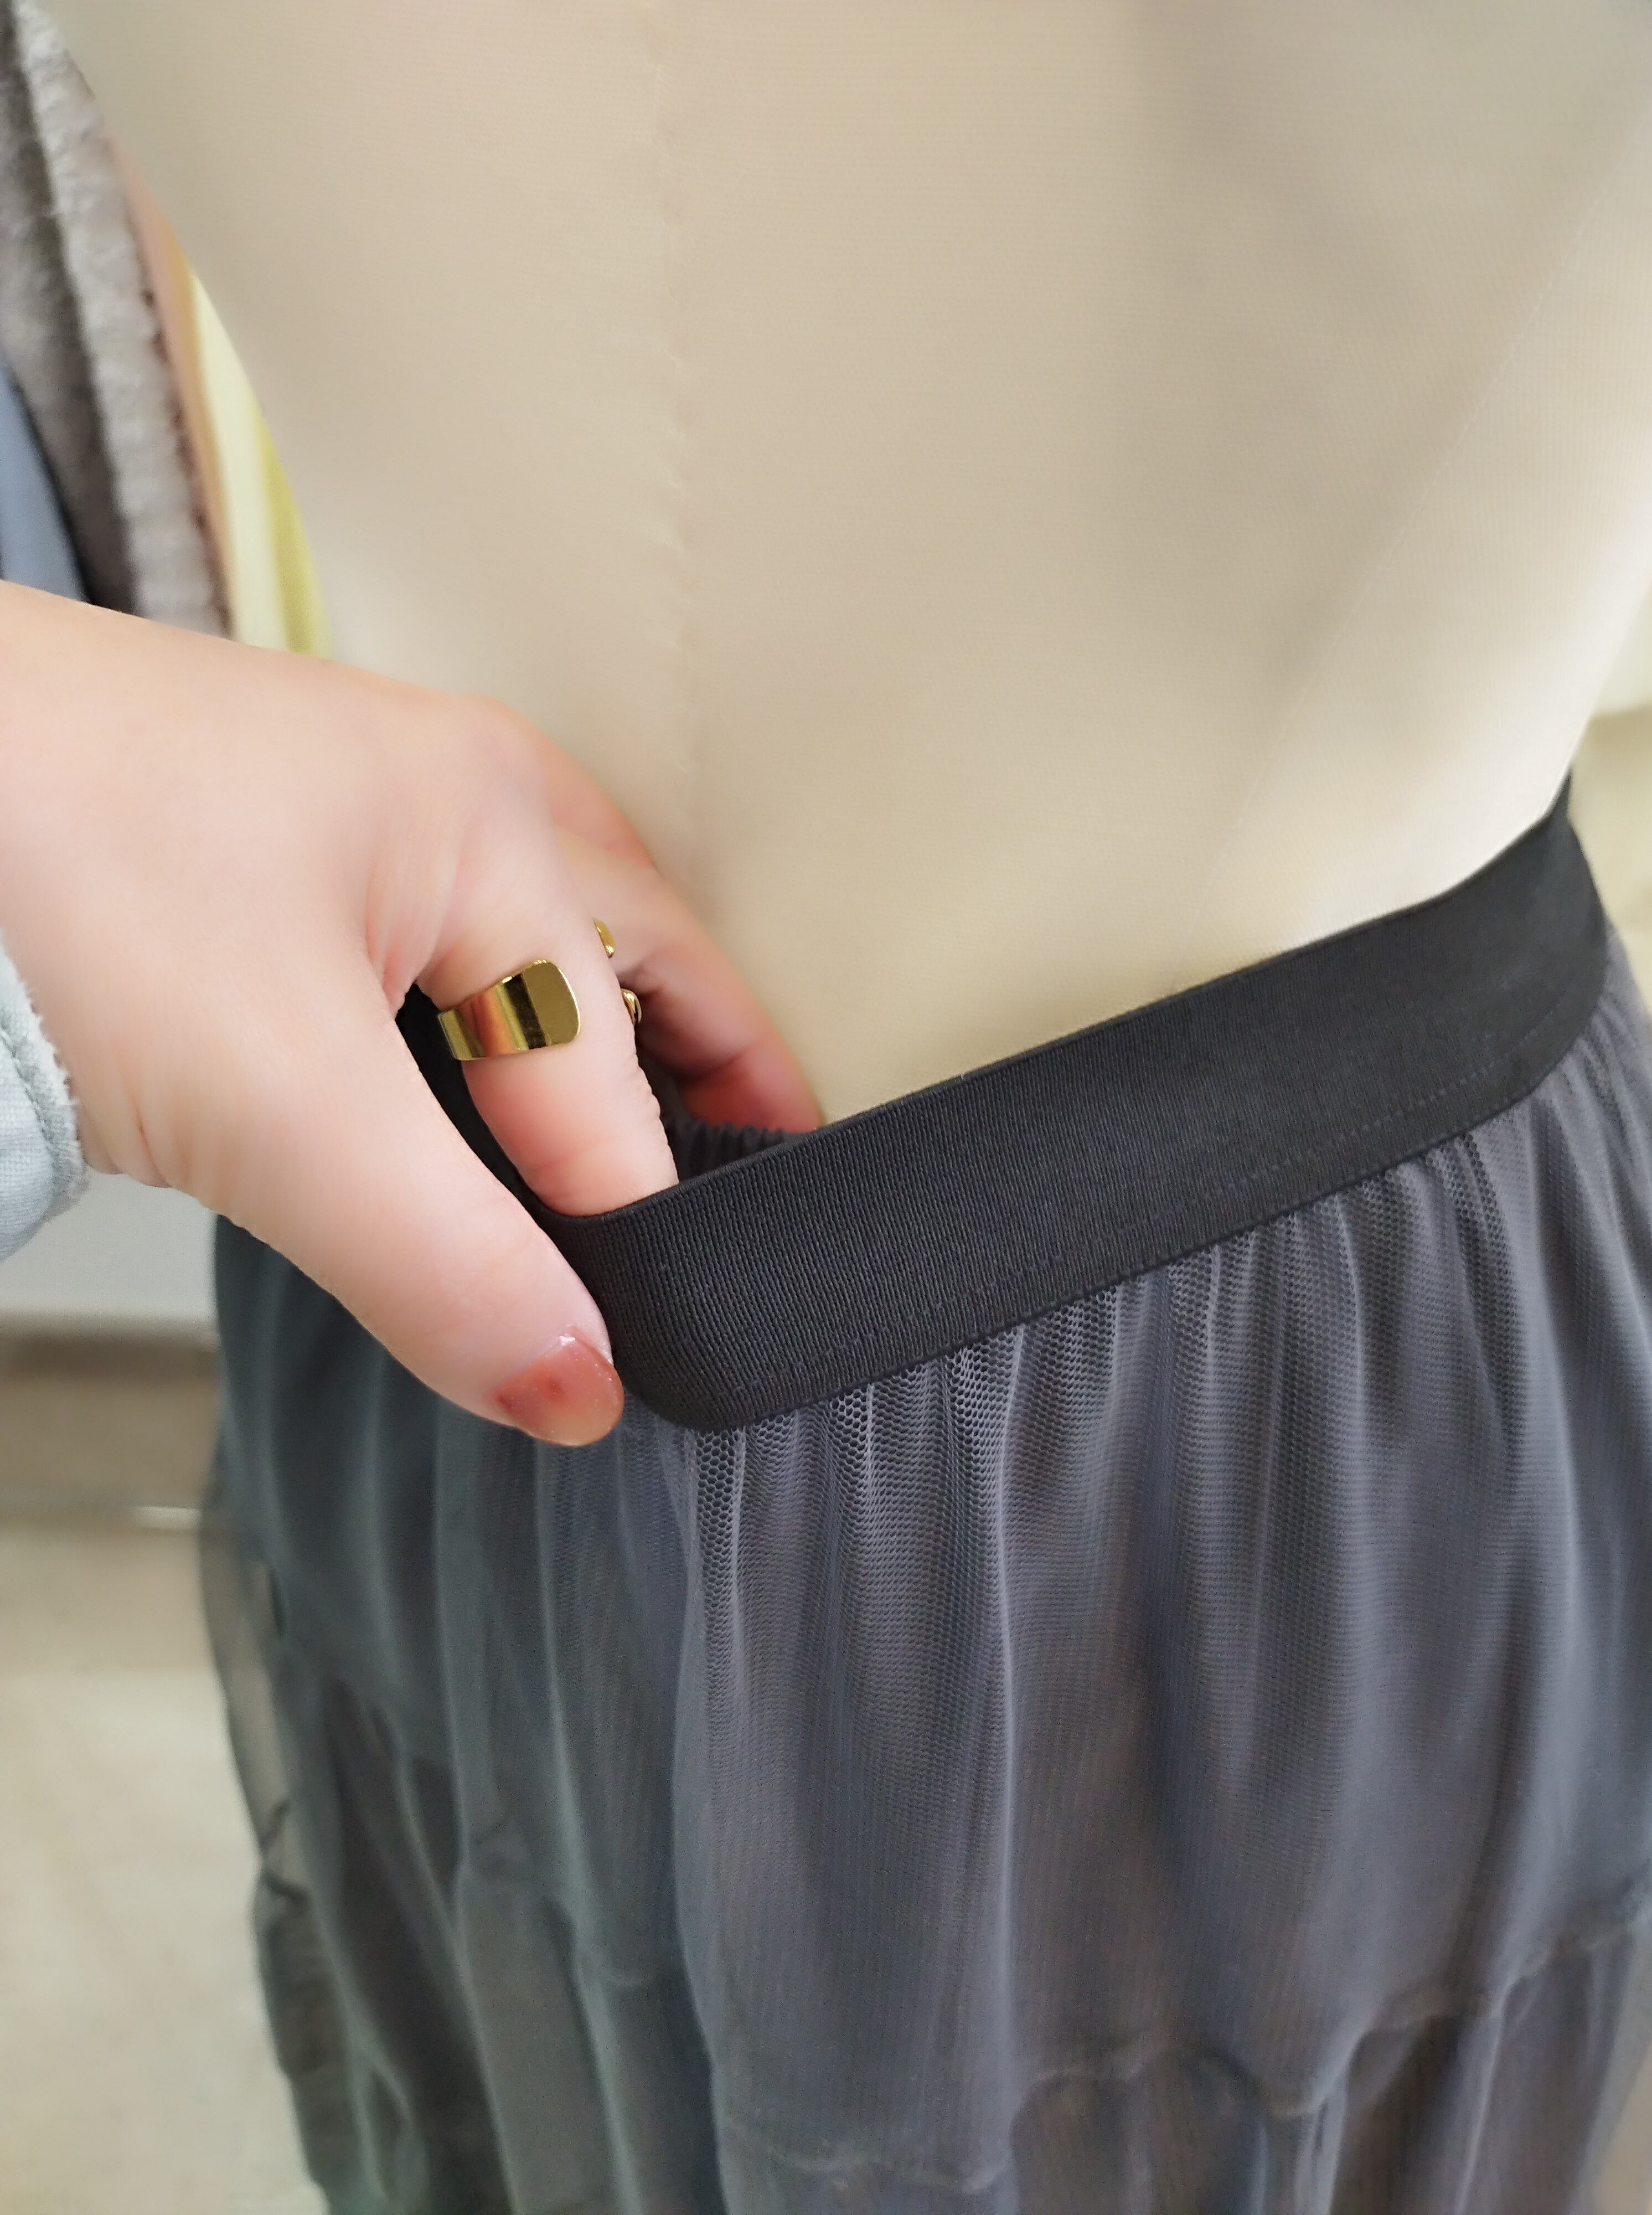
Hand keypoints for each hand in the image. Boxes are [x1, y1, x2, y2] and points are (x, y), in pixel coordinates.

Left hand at [0, 583, 820, 1441]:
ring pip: (544, 965)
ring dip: (592, 1070)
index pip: (619, 1085)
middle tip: (755, 1214)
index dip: (641, 1235)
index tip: (641, 1362)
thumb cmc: (46, 858)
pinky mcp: (283, 854)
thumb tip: (579, 1387)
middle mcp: (466, 802)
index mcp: (506, 828)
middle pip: (646, 976)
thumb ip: (444, 1259)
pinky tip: (460, 1117)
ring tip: (629, 1189)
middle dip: (706, 1093)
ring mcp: (373, 815)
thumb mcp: (276, 1098)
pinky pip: (442, 959)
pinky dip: (482, 1046)